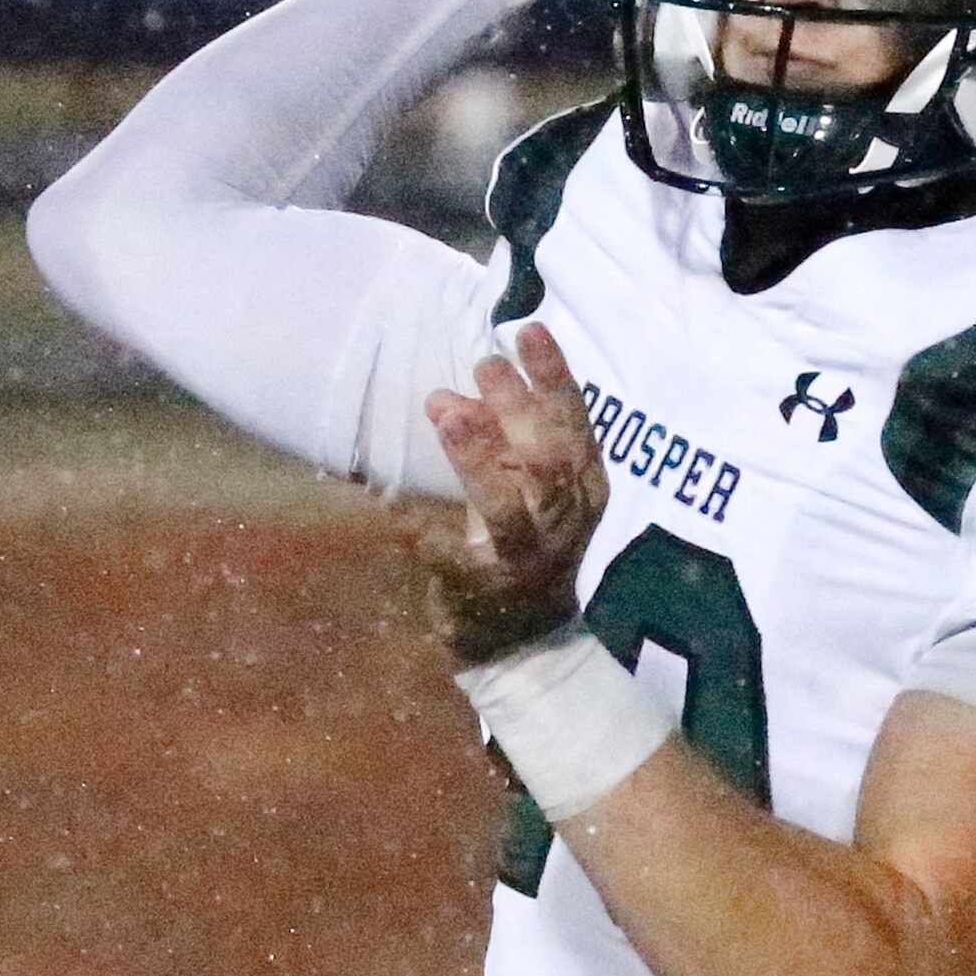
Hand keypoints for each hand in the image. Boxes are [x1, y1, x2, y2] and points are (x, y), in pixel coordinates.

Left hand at [418, 323, 609, 667]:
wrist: (520, 644)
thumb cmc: (523, 544)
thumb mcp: (520, 486)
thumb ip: (498, 440)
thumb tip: (458, 390)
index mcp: (582, 489)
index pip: (575, 425)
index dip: (555, 378)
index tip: (528, 331)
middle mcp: (563, 524)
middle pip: (549, 462)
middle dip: (518, 409)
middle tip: (484, 363)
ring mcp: (527, 562)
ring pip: (511, 510)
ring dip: (480, 461)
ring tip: (446, 416)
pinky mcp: (486, 594)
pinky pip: (455, 562)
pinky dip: (427, 536)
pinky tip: (393, 511)